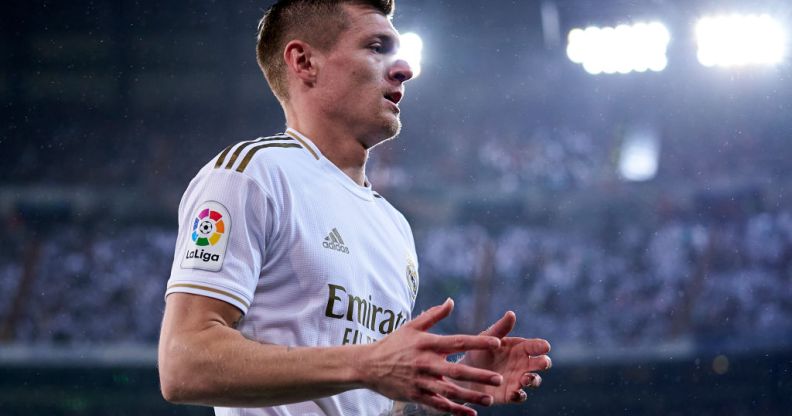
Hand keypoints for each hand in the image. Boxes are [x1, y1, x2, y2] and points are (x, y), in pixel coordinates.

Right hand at [360, 298, 503, 415]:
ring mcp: (421, 381)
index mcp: (427, 344)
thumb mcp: (411, 326)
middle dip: (479, 376)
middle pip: (457, 370)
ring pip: (450, 391)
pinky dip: (454, 410)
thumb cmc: (393, 344)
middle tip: (498, 378)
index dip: (478, 342)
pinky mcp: (415, 395)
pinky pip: (438, 405)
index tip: (496, 343)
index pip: (457, 341)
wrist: (367, 365)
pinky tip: (470, 413)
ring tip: (489, 399)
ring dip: (470, 396)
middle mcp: (425, 363)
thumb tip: (451, 301)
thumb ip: (433, 315)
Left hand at [458, 311, 550, 403]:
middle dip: (544, 363)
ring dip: (533, 380)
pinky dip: (519, 395)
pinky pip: (520, 396)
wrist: (465, 373)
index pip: (534, 346)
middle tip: (544, 362)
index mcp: (520, 348)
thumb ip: (500, 328)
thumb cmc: (479, 351)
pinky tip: (514, 393)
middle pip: (540, 363)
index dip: (541, 346)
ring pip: (533, 380)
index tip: (545, 346)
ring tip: (526, 378)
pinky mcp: (511, 394)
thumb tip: (511, 313)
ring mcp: (518, 380)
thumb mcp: (487, 338)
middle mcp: (523, 364)